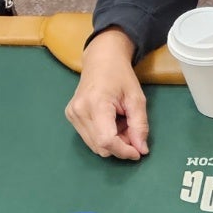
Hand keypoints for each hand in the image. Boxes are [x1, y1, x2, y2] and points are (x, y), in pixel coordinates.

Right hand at [67, 30, 148, 159]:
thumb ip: (140, 126)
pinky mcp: (71, 116)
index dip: (123, 151)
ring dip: (112, 143)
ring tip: (121, 124)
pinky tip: (111, 123)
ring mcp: (72, 114)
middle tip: (132, 131)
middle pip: (100, 147)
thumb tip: (141, 150)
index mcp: (95, 104)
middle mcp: (78, 111)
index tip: (138, 152)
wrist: (101, 60)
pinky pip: (90, 138)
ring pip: (95, 146)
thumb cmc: (121, 76)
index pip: (106, 141)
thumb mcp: (137, 99)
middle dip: (120, 146)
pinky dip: (104, 137)